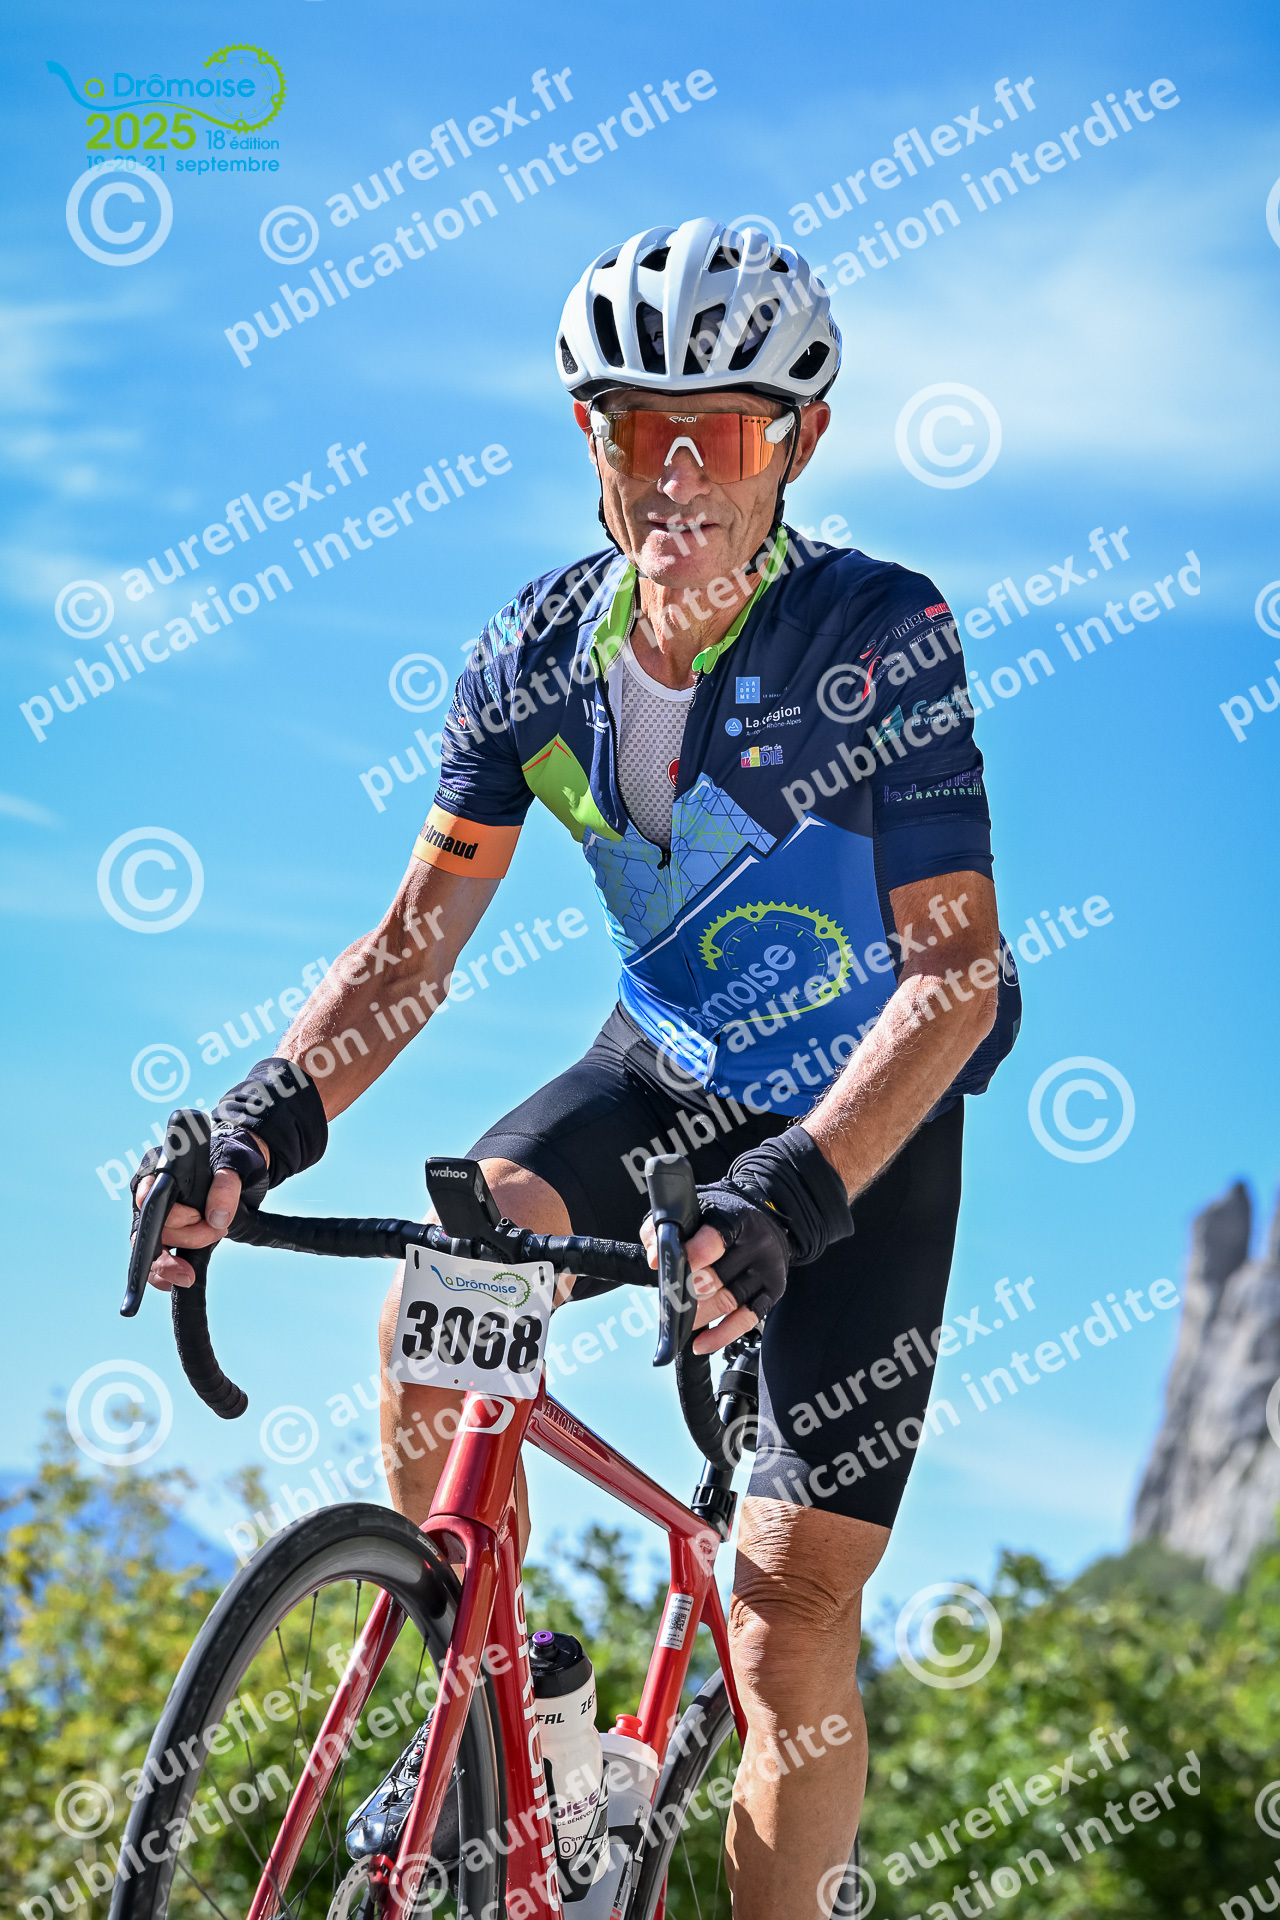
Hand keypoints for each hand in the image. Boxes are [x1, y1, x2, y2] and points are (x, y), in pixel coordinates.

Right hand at [131, 1125, 268, 1291]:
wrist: (240, 1171)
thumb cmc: (232, 1159)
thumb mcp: (235, 1164)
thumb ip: (226, 1186)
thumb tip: (217, 1218)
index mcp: (158, 1169)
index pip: (150, 1196)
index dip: (173, 1215)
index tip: (197, 1219)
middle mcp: (149, 1193)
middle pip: (154, 1227)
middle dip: (187, 1237)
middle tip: (219, 1231)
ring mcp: (155, 1215)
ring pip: (149, 1247)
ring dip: (171, 1263)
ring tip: (192, 1272)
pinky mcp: (167, 1233)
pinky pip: (155, 1258)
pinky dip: (164, 1274)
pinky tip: (178, 1280)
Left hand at [639, 1218, 759, 1355]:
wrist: (768, 1223)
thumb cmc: (724, 1220)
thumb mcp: (696, 1211)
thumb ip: (668, 1229)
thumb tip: (654, 1258)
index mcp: (734, 1219)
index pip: (711, 1241)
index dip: (687, 1257)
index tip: (663, 1268)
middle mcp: (755, 1245)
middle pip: (715, 1277)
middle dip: (685, 1294)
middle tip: (664, 1303)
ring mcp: (766, 1271)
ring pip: (727, 1302)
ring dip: (698, 1317)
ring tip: (678, 1323)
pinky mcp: (771, 1293)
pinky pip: (745, 1320)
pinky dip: (721, 1335)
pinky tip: (701, 1343)